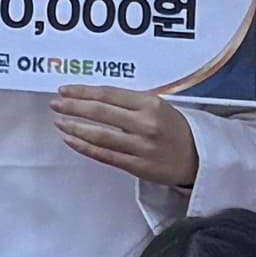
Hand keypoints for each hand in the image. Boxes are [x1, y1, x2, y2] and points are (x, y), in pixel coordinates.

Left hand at [50, 89, 201, 189]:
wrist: (199, 158)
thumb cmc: (175, 128)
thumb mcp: (158, 106)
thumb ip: (129, 102)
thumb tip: (92, 97)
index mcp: (150, 103)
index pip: (108, 94)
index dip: (82, 92)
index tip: (64, 90)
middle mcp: (145, 124)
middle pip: (100, 112)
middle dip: (73, 107)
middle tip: (56, 104)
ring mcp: (141, 146)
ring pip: (99, 135)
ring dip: (74, 128)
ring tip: (59, 123)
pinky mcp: (138, 166)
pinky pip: (105, 155)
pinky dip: (84, 147)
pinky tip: (71, 141)